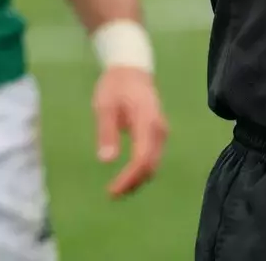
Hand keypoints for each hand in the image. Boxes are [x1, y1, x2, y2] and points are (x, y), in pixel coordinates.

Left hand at [94, 65, 167, 196]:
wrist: (131, 70)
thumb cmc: (115, 86)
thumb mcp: (105, 106)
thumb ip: (106, 132)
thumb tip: (106, 161)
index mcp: (146, 121)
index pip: (142, 158)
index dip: (129, 178)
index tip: (112, 191)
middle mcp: (158, 129)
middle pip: (151, 165)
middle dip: (133, 183)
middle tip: (112, 194)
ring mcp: (160, 132)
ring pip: (154, 163)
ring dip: (137, 179)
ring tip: (117, 189)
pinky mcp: (157, 134)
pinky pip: (152, 157)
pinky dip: (141, 171)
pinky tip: (127, 176)